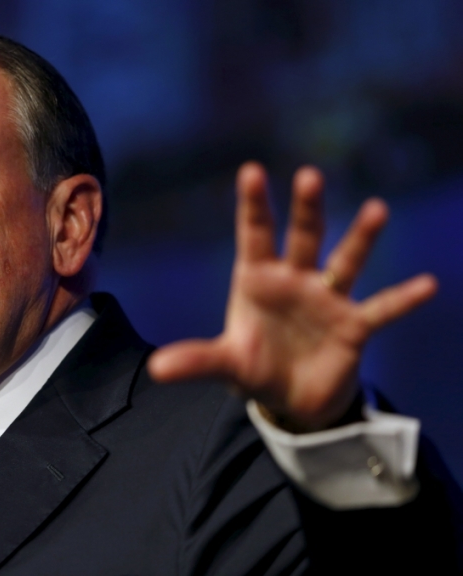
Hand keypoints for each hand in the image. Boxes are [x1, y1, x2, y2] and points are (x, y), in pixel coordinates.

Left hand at [147, 162, 436, 431]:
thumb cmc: (255, 368)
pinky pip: (380, 309)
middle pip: (302, 237)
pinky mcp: (354, 327)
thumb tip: (155, 368)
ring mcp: (326, 300)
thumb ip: (196, 361)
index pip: (253, 235)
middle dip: (305, 209)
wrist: (292, 399)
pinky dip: (401, 299)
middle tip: (308, 176)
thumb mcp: (225, 364)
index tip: (250, 170)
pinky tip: (427, 285)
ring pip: (345, 262)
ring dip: (360, 238)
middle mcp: (294, 281)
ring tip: (376, 208)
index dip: (253, 205)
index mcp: (257, 280)